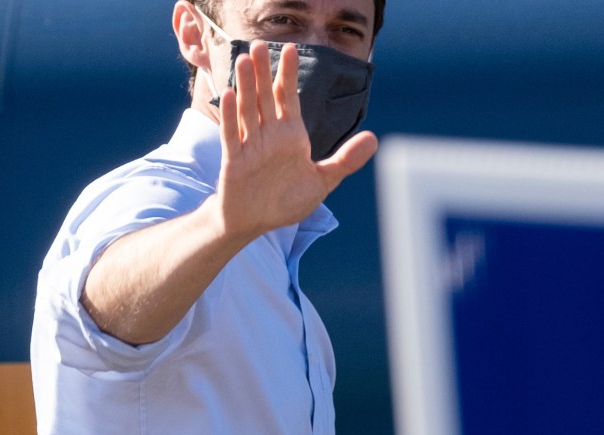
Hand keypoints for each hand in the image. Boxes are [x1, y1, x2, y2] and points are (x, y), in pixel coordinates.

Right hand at [211, 43, 377, 239]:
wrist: (257, 221)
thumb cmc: (286, 199)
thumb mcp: (322, 181)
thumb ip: (345, 160)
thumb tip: (374, 139)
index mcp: (290, 135)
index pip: (288, 97)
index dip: (288, 74)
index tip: (291, 49)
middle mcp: (269, 134)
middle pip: (265, 97)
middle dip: (263, 72)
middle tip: (260, 44)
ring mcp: (251, 145)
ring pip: (248, 110)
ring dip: (246, 86)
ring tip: (245, 60)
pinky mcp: (235, 160)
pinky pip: (232, 135)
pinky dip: (231, 117)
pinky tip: (229, 95)